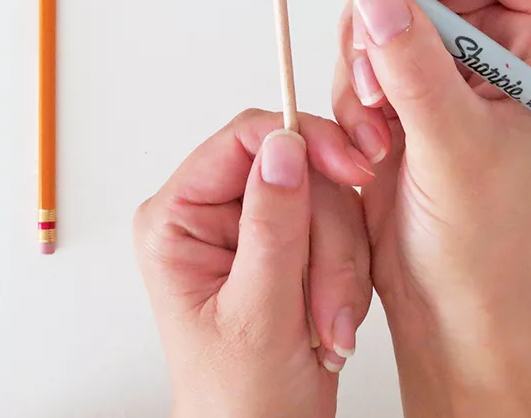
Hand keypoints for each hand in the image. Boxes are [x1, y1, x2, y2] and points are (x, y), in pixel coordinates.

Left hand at [135, 109, 372, 417]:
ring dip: (339, 266)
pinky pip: (340, 227)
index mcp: (179, 218)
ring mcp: (254, 226)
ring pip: (326, 199)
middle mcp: (213, 212)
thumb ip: (272, 225)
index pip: (243, 139)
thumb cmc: (240, 401)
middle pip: (296, 170)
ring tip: (327, 326)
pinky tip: (330, 320)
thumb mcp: (257, 314)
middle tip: (329, 305)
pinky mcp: (290, 243)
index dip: (304, 141)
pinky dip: (348, 274)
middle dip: (326, 240)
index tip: (351, 167)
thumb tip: (285, 144)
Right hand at [333, 0, 530, 415]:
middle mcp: (495, 38)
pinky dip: (350, 80)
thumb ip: (415, 68)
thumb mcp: (453, 147)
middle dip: (393, 5)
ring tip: (375, 122)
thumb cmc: (478, 237)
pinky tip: (368, 138)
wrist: (441, 295)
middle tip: (372, 65)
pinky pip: (361, 41)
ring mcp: (446, 55)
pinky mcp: (402, 77)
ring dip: (365, 53)